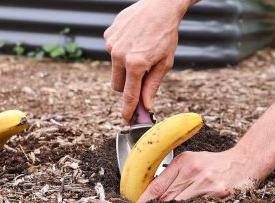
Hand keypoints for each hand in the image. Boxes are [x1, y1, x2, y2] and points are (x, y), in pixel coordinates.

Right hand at [104, 0, 189, 123]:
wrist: (159, 6)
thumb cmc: (166, 35)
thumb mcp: (164, 63)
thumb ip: (152, 86)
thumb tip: (146, 105)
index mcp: (136, 64)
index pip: (129, 95)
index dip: (128, 110)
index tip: (126, 120)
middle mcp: (119, 55)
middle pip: (118, 86)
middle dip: (128, 87)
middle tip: (141, 79)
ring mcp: (111, 44)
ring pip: (114, 70)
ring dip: (125, 70)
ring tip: (140, 54)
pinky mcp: (108, 35)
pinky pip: (113, 53)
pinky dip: (122, 54)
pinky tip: (134, 42)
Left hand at [136, 149, 257, 202]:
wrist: (244, 163)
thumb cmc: (215, 164)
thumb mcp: (192, 161)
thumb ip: (174, 174)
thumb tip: (153, 191)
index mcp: (185, 162)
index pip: (159, 184)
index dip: (146, 198)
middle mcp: (194, 171)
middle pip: (167, 197)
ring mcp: (206, 184)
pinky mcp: (218, 195)